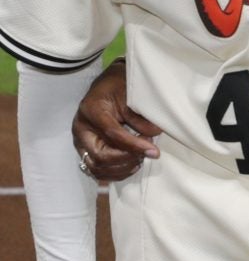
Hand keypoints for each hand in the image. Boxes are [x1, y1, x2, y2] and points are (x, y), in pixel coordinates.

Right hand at [73, 59, 161, 182]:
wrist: (105, 87)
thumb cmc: (118, 87)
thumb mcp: (130, 95)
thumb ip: (140, 116)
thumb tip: (154, 134)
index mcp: (91, 110)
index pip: (112, 134)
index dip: (134, 145)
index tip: (153, 150)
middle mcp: (81, 129)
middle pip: (100, 155)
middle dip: (127, 159)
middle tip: (147, 154)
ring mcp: (80, 142)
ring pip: (96, 167)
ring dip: (121, 169)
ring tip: (140, 159)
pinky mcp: (85, 150)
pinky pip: (96, 170)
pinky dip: (114, 173)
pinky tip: (131, 167)